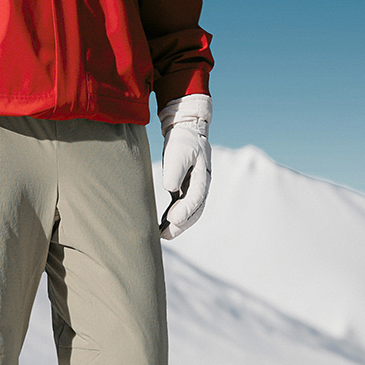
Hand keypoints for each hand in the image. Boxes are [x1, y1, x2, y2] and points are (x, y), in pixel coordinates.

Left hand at [159, 94, 211, 240]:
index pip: (196, 198)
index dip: (185, 211)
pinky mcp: (184, 188)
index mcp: (202, 176)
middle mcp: (201, 185)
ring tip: (162, 235)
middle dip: (181, 225)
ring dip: (177, 225)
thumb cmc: (183, 140)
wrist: (186, 129)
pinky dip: (172, 217)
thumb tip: (171, 188)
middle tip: (165, 236)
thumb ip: (176, 169)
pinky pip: (180, 207)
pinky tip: (161, 226)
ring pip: (189, 212)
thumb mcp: (179, 150)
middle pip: (194, 210)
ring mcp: (193, 188)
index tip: (172, 220)